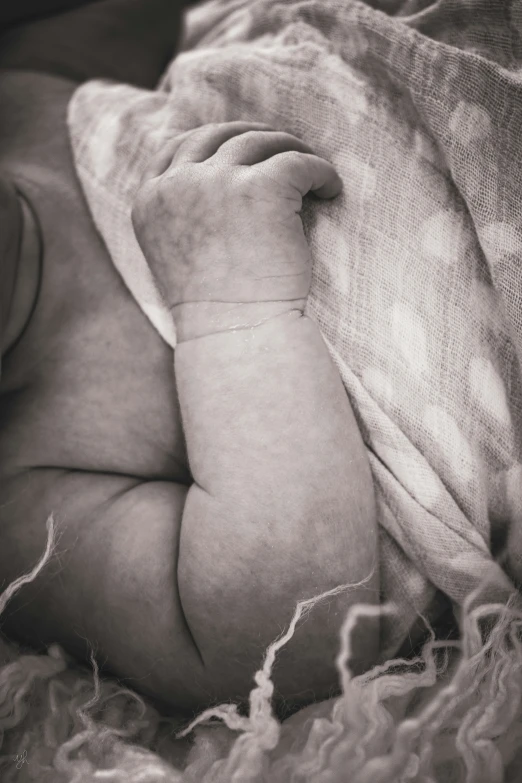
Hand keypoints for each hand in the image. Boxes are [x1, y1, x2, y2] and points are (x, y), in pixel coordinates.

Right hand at [131, 121, 342, 332]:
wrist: (237, 334)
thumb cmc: (216, 312)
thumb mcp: (179, 257)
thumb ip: (186, 218)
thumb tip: (222, 189)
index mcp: (150, 201)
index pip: (175, 148)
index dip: (211, 143)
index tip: (238, 151)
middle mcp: (178, 184)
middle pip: (219, 135)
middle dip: (253, 138)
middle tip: (283, 150)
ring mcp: (219, 182)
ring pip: (261, 142)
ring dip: (291, 150)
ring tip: (313, 174)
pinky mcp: (262, 187)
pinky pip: (298, 161)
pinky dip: (320, 171)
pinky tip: (330, 189)